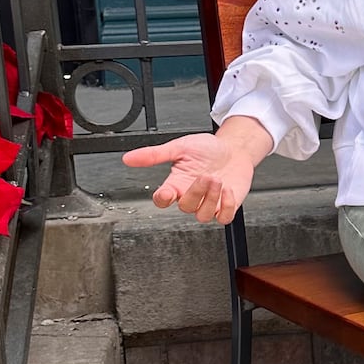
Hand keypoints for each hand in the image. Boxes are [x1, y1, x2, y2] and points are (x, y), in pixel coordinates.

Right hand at [122, 118, 270, 223]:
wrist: (234, 148)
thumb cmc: (208, 149)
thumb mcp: (180, 146)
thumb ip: (154, 154)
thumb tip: (129, 158)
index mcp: (177, 183)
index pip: (162, 200)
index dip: (162, 200)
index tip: (167, 192)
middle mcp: (191, 195)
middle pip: (185, 207)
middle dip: (196, 192)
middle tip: (206, 175)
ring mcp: (209, 203)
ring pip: (203, 215)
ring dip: (211, 198)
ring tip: (218, 179)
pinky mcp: (226, 205)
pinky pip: (224, 217)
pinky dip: (227, 206)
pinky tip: (228, 190)